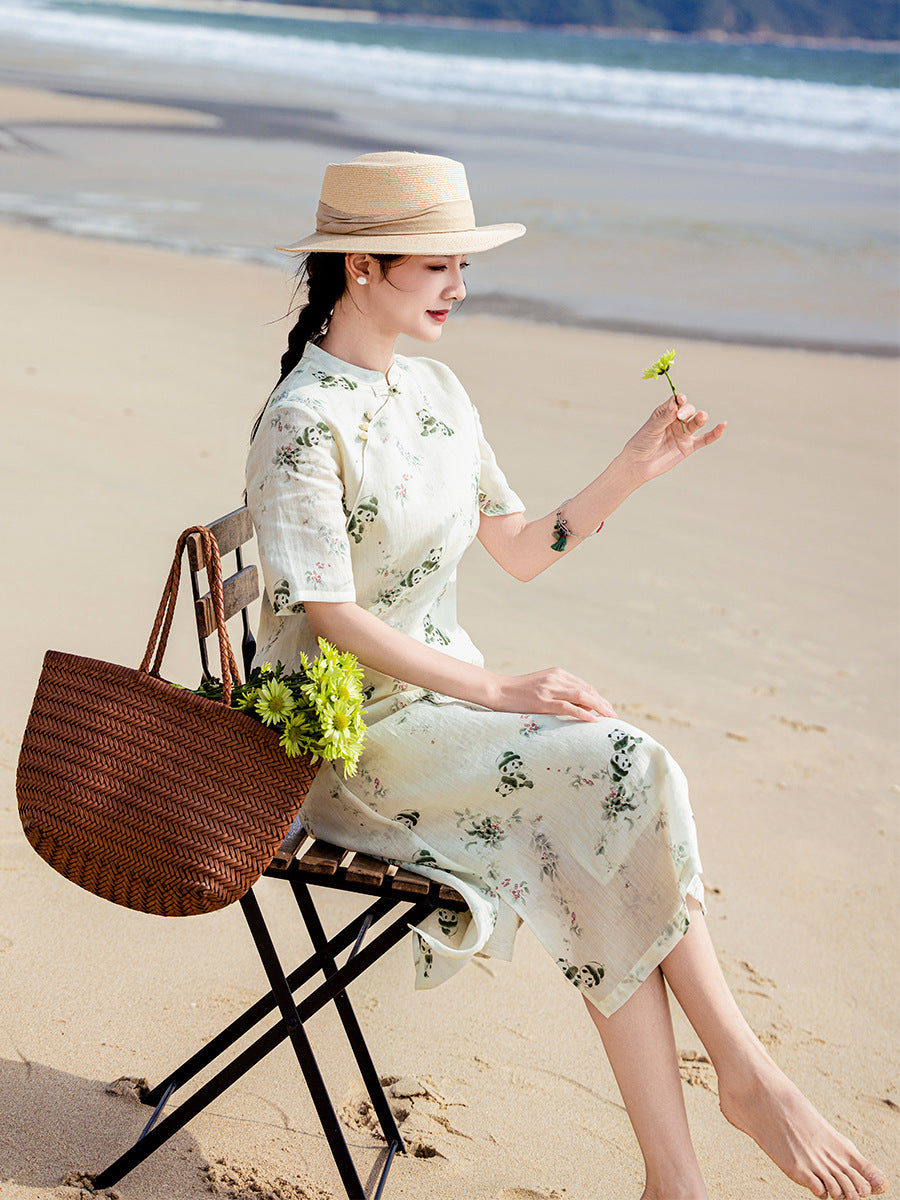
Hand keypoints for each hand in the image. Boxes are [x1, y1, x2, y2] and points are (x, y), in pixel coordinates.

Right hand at [487, 668, 615, 721]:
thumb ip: (558, 693)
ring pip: (582, 696)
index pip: (584, 685)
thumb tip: (578, 707)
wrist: (498, 691)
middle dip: (603, 703)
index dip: (599, 698)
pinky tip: (593, 720)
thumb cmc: (518, 694)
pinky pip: (568, 707)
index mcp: (557, 673)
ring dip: (599, 707)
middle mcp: (556, 678)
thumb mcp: (541, 688)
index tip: (608, 709)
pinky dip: (583, 713)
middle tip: (614, 716)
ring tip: (609, 718)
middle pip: (587, 690)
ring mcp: (549, 689)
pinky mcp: (543, 701)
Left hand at [622, 394, 725, 484]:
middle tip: (681, 416)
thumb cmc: (641, 443)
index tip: (680, 399)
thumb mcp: (651, 428)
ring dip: (700, 418)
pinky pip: (704, 439)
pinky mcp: (688, 446)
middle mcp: (676, 421)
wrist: (639, 465)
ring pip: (697, 422)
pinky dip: (714, 433)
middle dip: (687, 411)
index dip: (680, 399)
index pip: (676, 402)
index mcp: (665, 412)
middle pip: (689, 410)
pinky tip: (722, 426)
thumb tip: (675, 404)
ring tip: (701, 416)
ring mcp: (683, 433)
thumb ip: (664, 417)